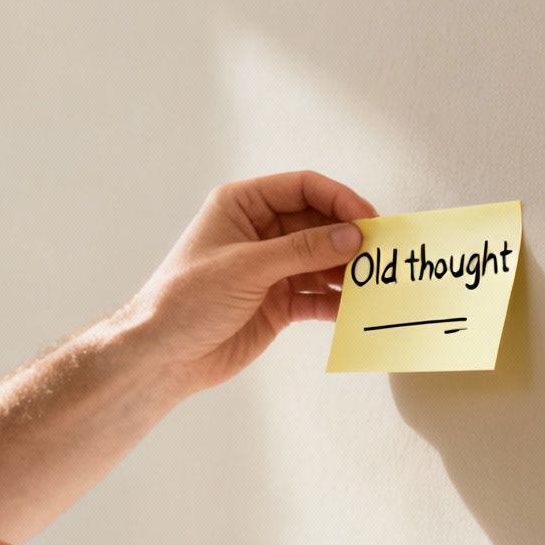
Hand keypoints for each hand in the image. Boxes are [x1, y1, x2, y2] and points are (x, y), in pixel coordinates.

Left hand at [123, 170, 377, 394]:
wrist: (164, 356)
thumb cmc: (186, 299)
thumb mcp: (246, 267)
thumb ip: (302, 250)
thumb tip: (352, 235)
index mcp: (242, 205)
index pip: (303, 188)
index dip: (339, 200)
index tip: (368, 221)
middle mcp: (260, 231)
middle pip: (319, 223)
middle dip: (349, 237)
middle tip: (381, 253)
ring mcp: (271, 268)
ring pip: (323, 260)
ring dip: (348, 270)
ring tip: (375, 281)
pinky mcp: (279, 302)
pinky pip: (318, 295)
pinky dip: (338, 301)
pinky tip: (357, 308)